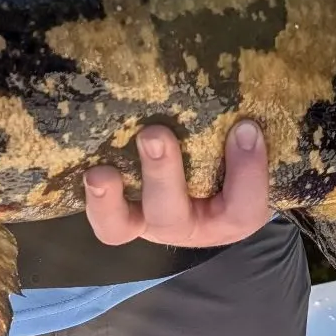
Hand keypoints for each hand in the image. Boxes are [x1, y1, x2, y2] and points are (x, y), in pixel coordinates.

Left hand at [84, 121, 268, 248]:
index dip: (247, 173)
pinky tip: (84, 162)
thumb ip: (251, 133)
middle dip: (161, 177)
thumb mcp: (251, 153)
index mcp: (229, 216)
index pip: (243, 208)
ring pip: (120, 226)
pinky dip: (91, 193)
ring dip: (108, 200)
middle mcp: (185, 224)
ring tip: (99, 173)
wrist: (205, 181)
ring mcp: (144, 220)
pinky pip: (99, 211)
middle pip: (172, 217)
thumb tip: (249, 109)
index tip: (247, 128)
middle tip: (155, 134)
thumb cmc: (233, 160)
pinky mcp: (115, 209)